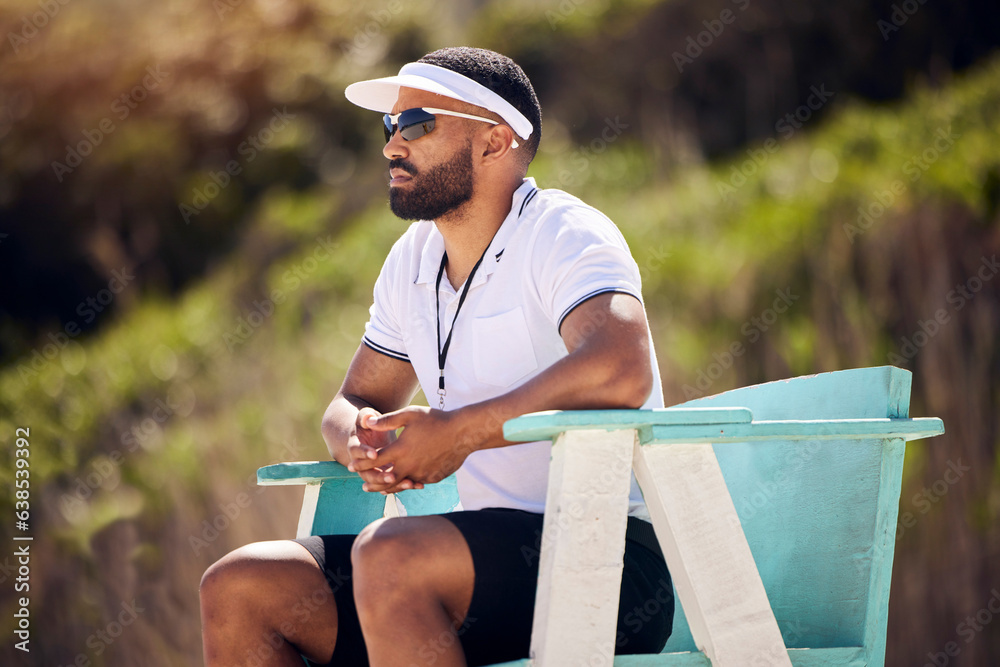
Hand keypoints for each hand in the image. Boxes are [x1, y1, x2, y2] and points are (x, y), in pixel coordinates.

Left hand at [352, 406, 477, 493]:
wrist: (463, 432)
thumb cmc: (436, 420)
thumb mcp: (410, 415)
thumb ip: (387, 420)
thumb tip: (368, 422)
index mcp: (400, 450)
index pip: (373, 461)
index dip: (360, 464)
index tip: (351, 466)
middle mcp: (409, 465)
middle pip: (384, 480)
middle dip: (372, 482)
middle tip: (363, 486)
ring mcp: (422, 474)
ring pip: (400, 485)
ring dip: (388, 488)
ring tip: (380, 489)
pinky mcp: (433, 478)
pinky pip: (416, 483)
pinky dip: (408, 484)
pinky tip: (405, 482)